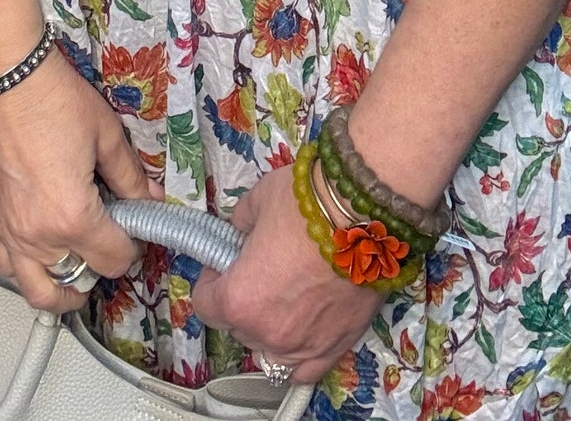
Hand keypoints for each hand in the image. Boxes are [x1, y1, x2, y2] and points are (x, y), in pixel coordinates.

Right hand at [0, 41, 161, 312]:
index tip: (135, 233)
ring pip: (34, 288)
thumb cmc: (54, 98)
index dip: (132, 249)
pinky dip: (24, 270)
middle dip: (99, 269)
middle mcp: (37, 236)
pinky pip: (3, 265)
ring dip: (60, 286)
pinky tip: (38, 252)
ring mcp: (5, 231)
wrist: (2, 77)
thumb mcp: (106, 134)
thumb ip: (130, 176)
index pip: (113, 260)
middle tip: (109, 247)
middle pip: (76, 281)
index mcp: (73, 217)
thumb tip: (151, 199)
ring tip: (75, 270)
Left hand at [190, 164, 380, 385]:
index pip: (205, 305)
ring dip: (268, 329)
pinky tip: (301, 330)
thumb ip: (241, 222)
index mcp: (239, 299)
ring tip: (282, 299)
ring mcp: (303, 345)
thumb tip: (240, 229)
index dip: (211, 279)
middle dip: (242, 299)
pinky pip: (305, 370)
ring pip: (269, 351)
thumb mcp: (258, 200)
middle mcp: (267, 332)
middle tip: (258, 270)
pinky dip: (298, 354)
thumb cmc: (307, 204)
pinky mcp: (336, 347)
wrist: (365, 212)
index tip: (222, 263)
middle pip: (238, 327)